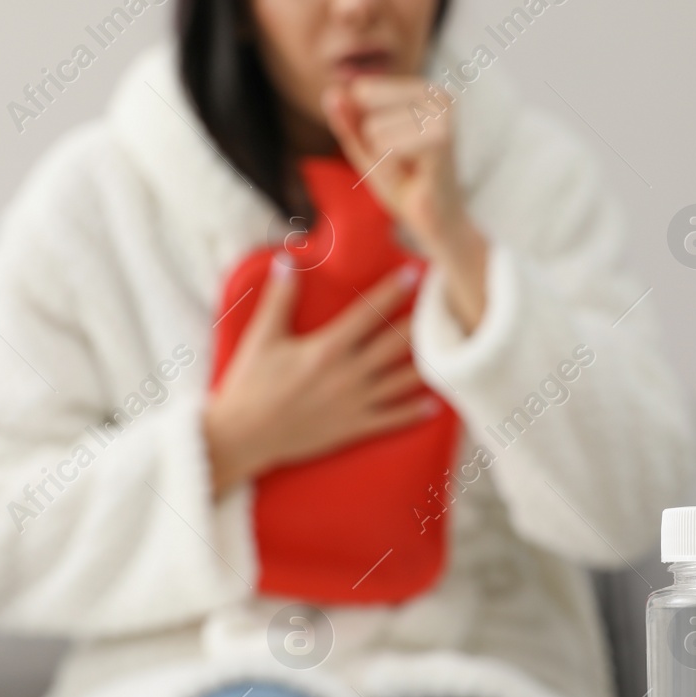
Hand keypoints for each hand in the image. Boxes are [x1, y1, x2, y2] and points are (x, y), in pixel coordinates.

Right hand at [201, 260, 437, 499]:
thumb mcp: (262, 337)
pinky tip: (435, 402)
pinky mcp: (353, 428)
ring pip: (401, 381)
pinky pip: (391, 419)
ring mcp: (354, 403)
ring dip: (428, 365)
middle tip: (446, 306)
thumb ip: (280, 298)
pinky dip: (414, 411)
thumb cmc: (249, 385)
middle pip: (394, 344)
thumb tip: (285, 259)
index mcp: (326, 348)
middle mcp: (347, 374)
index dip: (392, 292)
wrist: (243, 436)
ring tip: (452, 350)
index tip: (415, 274)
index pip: (367, 314)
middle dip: (421, 323)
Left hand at [323, 77, 488, 332]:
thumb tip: (331, 93)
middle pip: (365, 103)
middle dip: (372, 141)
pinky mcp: (441, 139)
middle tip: (401, 163)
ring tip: (409, 171)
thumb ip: (347, 121)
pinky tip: (413, 178)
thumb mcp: (366, 148)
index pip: (361, 90)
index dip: (365, 127)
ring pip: (372, 128)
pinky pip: (384, 146)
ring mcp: (443, 115)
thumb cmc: (406, 183)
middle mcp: (438, 95)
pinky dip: (390, 168)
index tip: (394, 150)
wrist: (437, 224)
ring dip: (382, 158)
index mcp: (424, 89)